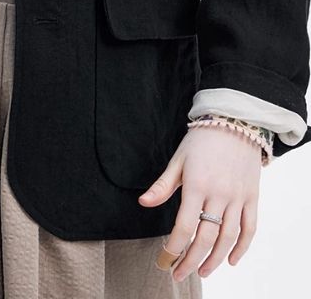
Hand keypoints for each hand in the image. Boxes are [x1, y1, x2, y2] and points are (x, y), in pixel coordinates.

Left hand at [137, 123, 262, 281]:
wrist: (233, 122)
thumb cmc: (201, 141)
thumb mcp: (178, 160)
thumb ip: (163, 185)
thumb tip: (143, 203)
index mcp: (197, 184)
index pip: (184, 225)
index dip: (174, 246)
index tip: (164, 259)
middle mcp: (219, 194)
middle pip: (206, 237)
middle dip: (190, 260)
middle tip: (178, 273)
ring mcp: (238, 197)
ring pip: (228, 238)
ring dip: (215, 260)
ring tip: (201, 271)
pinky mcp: (252, 198)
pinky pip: (249, 229)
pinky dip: (242, 248)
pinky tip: (231, 260)